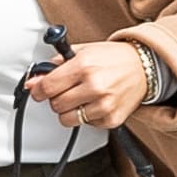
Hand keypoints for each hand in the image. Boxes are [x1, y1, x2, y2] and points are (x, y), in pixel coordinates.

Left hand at [26, 41, 151, 132]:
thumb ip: (54, 66)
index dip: (38, 90)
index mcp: (84, 66)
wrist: (144, 67)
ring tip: (80, 98)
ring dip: (69, 110)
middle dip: (56, 99)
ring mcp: (104, 105)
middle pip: (56, 105)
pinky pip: (85, 125)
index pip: (48, 86)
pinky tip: (96, 103)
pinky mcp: (112, 119)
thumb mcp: (82, 52)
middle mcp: (95, 86)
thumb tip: (33, 82)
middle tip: (66, 91)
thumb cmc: (112, 58)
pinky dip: (86, 116)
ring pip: (67, 119)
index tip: (38, 91)